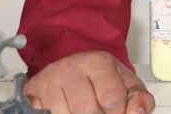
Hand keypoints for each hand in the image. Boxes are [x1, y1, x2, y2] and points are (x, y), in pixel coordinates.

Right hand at [25, 50, 154, 113]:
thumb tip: (137, 113)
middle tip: (100, 112)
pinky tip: (67, 110)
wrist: (71, 66)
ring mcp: (48, 81)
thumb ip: (140, 99)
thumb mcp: (127, 84)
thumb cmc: (102, 79)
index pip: (111, 99)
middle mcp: (70, 68)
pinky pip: (44, 113)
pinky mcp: (31, 94)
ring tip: (82, 110)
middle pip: (86, 111)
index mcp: (99, 62)